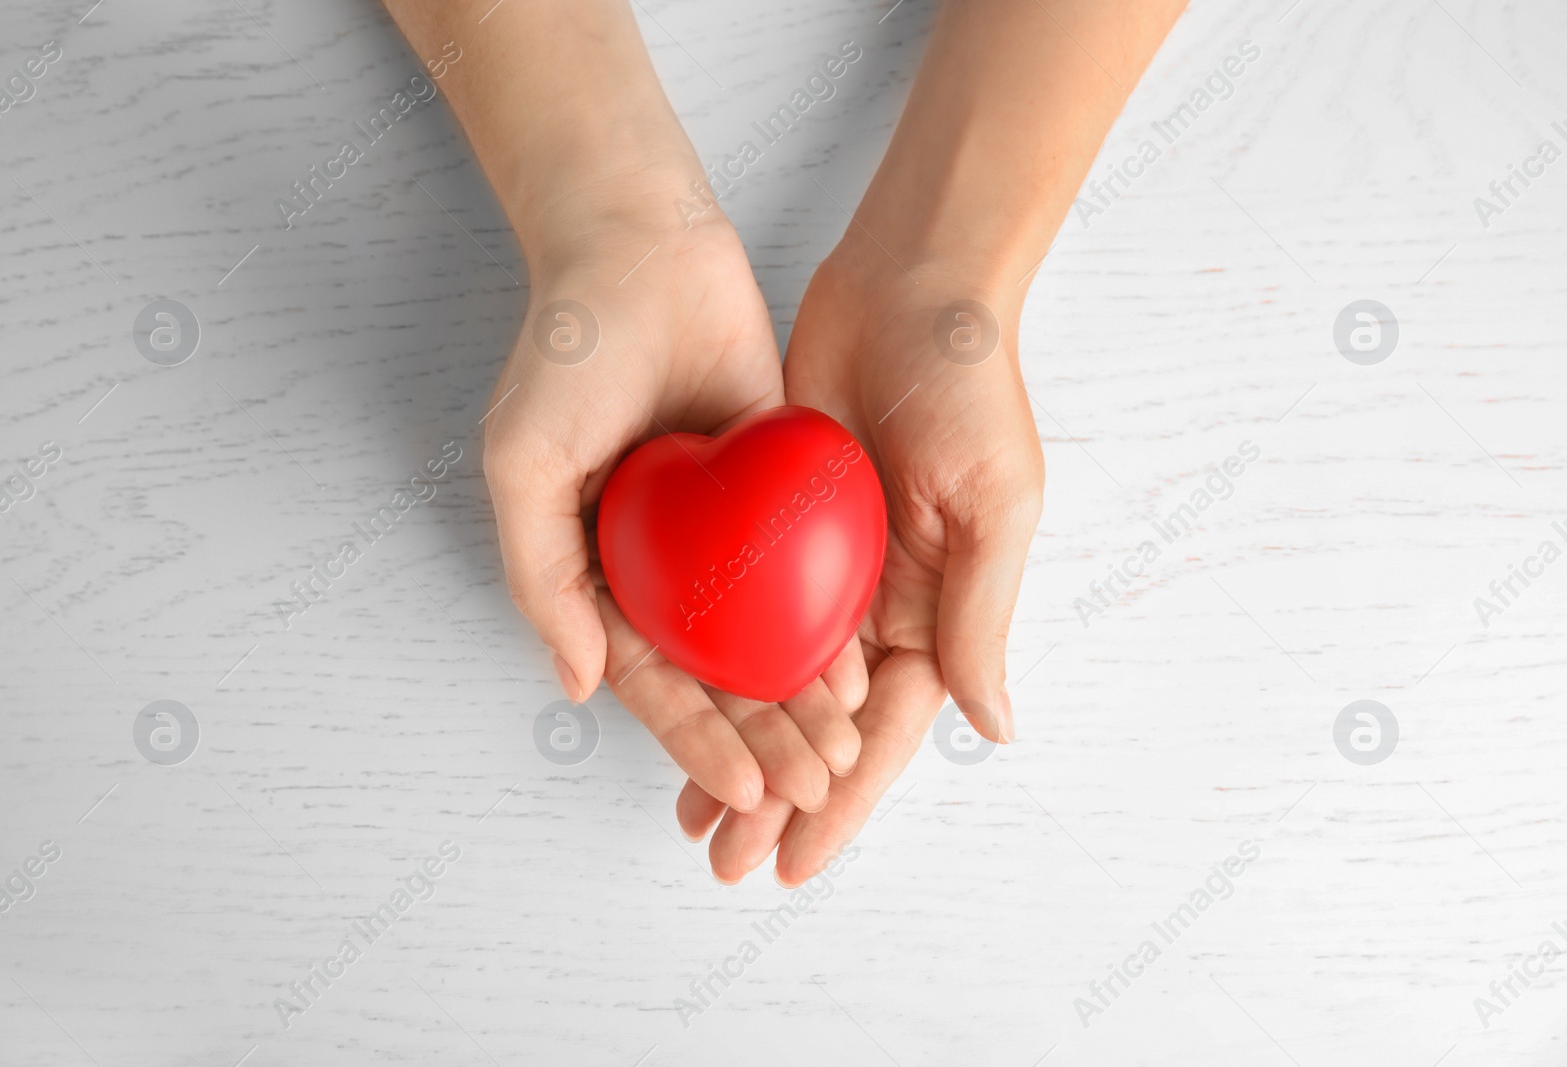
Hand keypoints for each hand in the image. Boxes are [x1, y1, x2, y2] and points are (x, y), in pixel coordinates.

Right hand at [483, 208, 864, 816]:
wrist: (642, 246)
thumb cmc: (566, 352)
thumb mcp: (522, 465)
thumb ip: (542, 577)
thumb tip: (574, 685)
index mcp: (598, 570)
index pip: (649, 679)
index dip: (693, 742)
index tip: (740, 792)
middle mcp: (661, 563)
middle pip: (717, 675)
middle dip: (761, 741)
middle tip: (810, 790)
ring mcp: (721, 530)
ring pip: (767, 637)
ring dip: (801, 702)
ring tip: (843, 754)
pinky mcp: (776, 488)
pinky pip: (806, 570)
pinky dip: (829, 623)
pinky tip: (861, 670)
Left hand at [676, 241, 1044, 882]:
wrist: (910, 284)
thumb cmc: (970, 386)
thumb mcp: (993, 504)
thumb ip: (979, 615)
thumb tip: (993, 729)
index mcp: (934, 610)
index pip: (882, 734)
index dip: (842, 802)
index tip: (795, 860)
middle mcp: (876, 601)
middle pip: (819, 724)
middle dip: (776, 793)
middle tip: (722, 856)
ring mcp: (822, 563)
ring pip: (770, 679)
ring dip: (734, 740)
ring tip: (687, 806)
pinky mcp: (774, 518)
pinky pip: (737, 604)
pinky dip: (709, 657)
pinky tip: (672, 695)